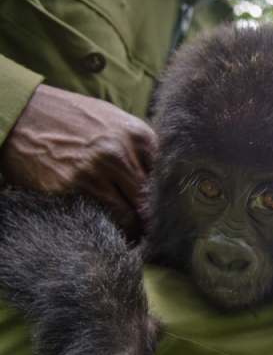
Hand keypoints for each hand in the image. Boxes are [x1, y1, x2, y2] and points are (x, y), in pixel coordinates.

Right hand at [0, 84, 156, 239]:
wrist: (21, 114)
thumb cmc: (71, 119)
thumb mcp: (114, 122)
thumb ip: (139, 149)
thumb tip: (163, 180)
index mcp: (138, 135)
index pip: (169, 178)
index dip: (168, 200)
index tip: (170, 215)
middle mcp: (121, 152)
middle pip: (151, 200)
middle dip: (154, 220)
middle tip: (157, 235)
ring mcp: (96, 172)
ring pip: (130, 216)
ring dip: (134, 232)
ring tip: (137, 240)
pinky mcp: (72, 188)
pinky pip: (101, 220)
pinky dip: (109, 231)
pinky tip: (111, 235)